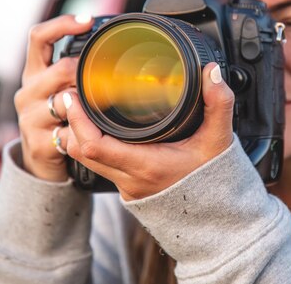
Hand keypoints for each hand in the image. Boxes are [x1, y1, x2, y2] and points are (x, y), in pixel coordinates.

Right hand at [14, 14, 93, 181]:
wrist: (40, 158)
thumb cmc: (58, 116)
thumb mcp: (61, 88)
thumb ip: (76, 69)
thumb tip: (110, 43)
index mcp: (34, 73)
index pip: (39, 37)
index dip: (62, 24)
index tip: (88, 20)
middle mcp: (28, 92)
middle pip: (61, 69)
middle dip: (87, 73)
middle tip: (108, 80)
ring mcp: (30, 118)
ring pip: (67, 102)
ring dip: (89, 103)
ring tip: (103, 107)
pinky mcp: (39, 143)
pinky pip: (70, 133)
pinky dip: (86, 131)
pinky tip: (94, 131)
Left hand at [60, 63, 234, 200]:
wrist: (214, 217)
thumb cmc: (214, 180)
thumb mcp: (219, 139)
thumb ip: (218, 103)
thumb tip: (212, 73)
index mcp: (146, 165)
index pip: (94, 146)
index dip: (78, 120)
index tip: (75, 96)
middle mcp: (130, 180)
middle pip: (81, 153)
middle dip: (72, 123)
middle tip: (73, 95)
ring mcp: (127, 187)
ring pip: (86, 162)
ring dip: (78, 136)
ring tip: (80, 110)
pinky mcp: (128, 190)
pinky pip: (99, 167)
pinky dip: (91, 147)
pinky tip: (97, 130)